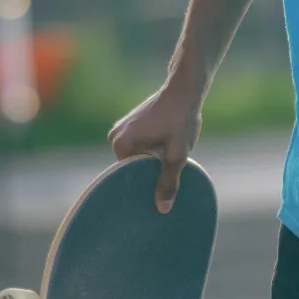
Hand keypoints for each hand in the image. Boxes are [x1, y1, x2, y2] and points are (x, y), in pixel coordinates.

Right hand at [109, 76, 203, 212]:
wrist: (184, 89)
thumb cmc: (181, 119)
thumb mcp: (178, 154)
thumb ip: (169, 181)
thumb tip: (162, 209)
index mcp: (121, 144)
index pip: (129, 177)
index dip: (145, 187)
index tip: (157, 196)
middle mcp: (114, 136)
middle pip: (132, 168)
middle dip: (148, 175)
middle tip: (166, 186)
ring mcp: (120, 130)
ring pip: (136, 158)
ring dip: (151, 164)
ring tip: (168, 168)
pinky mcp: (129, 126)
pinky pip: (138, 148)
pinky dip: (150, 153)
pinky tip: (165, 156)